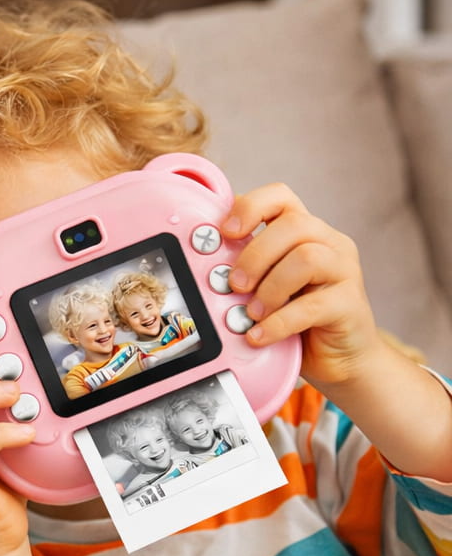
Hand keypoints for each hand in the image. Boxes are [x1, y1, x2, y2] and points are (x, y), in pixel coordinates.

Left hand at [223, 182, 384, 388]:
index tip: (227, 233)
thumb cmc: (294, 321)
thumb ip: (246, 269)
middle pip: (293, 224)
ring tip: (252, 314)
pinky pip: (312, 306)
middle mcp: (328, 244)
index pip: (280, 197)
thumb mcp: (264, 289)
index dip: (251, 207)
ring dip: (270, 288)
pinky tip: (259, 336)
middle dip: (255, 255)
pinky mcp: (350, 304)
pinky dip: (278, 323)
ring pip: (307, 257)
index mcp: (304, 233)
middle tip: (235, 285)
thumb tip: (205, 260)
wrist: (336, 358)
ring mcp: (344, 271)